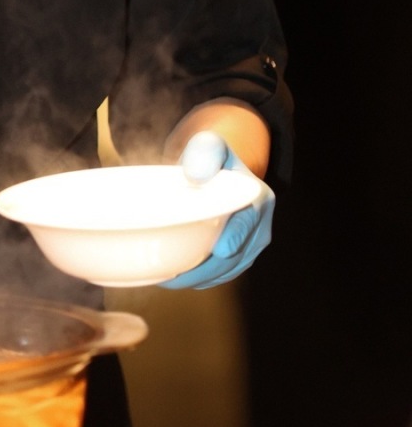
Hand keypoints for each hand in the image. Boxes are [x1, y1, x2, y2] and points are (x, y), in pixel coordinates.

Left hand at [161, 130, 274, 289]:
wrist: (218, 172)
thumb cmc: (210, 159)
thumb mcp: (209, 146)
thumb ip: (204, 152)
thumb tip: (195, 175)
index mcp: (257, 197)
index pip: (248, 221)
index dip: (236, 236)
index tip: (222, 249)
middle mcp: (259, 225)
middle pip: (235, 255)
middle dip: (207, 268)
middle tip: (174, 274)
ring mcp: (249, 245)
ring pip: (226, 270)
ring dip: (198, 278)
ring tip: (167, 280)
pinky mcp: (236, 258)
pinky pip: (219, 274)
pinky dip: (198, 279)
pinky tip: (172, 278)